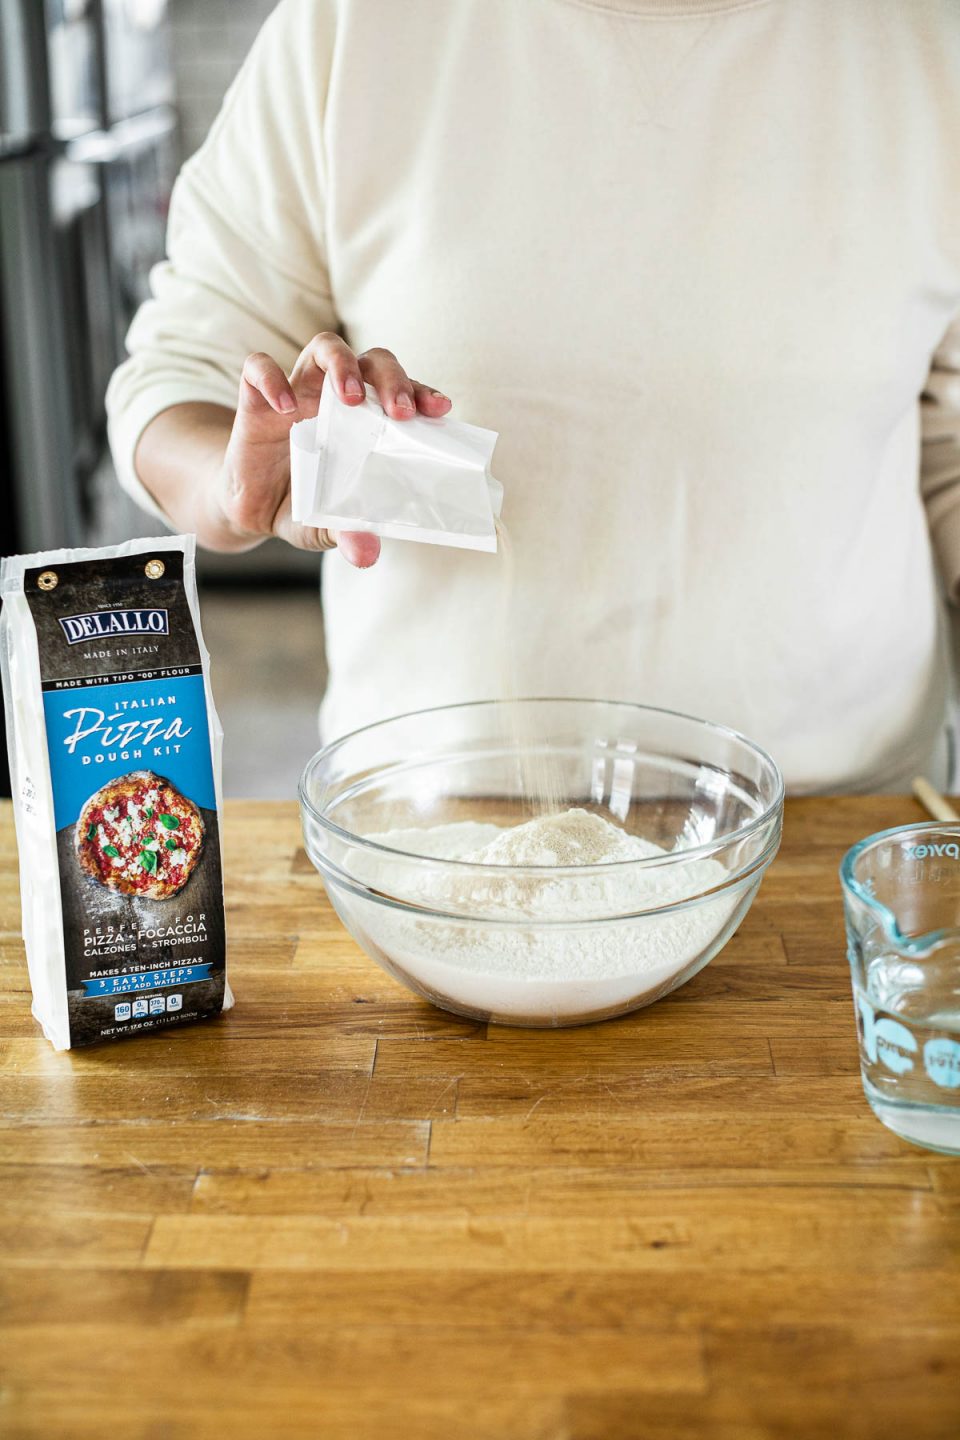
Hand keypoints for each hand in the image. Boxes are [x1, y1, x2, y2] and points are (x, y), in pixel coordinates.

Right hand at [213, 332, 451, 566]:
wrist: (249, 510)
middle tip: (399, 412)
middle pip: (372, 360)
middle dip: (391, 378)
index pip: (402, 392)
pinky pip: (258, 367)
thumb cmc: (302, 505)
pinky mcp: (256, 401)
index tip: (440, 410)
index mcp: (366, 422)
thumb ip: (348, 532)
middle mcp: (336, 399)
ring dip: (342, 364)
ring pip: (324, 347)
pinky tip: (283, 407)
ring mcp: (297, 393)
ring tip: (350, 397)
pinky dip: (271, 378)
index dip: (423, 393)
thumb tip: (367, 554)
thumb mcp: (327, 525)